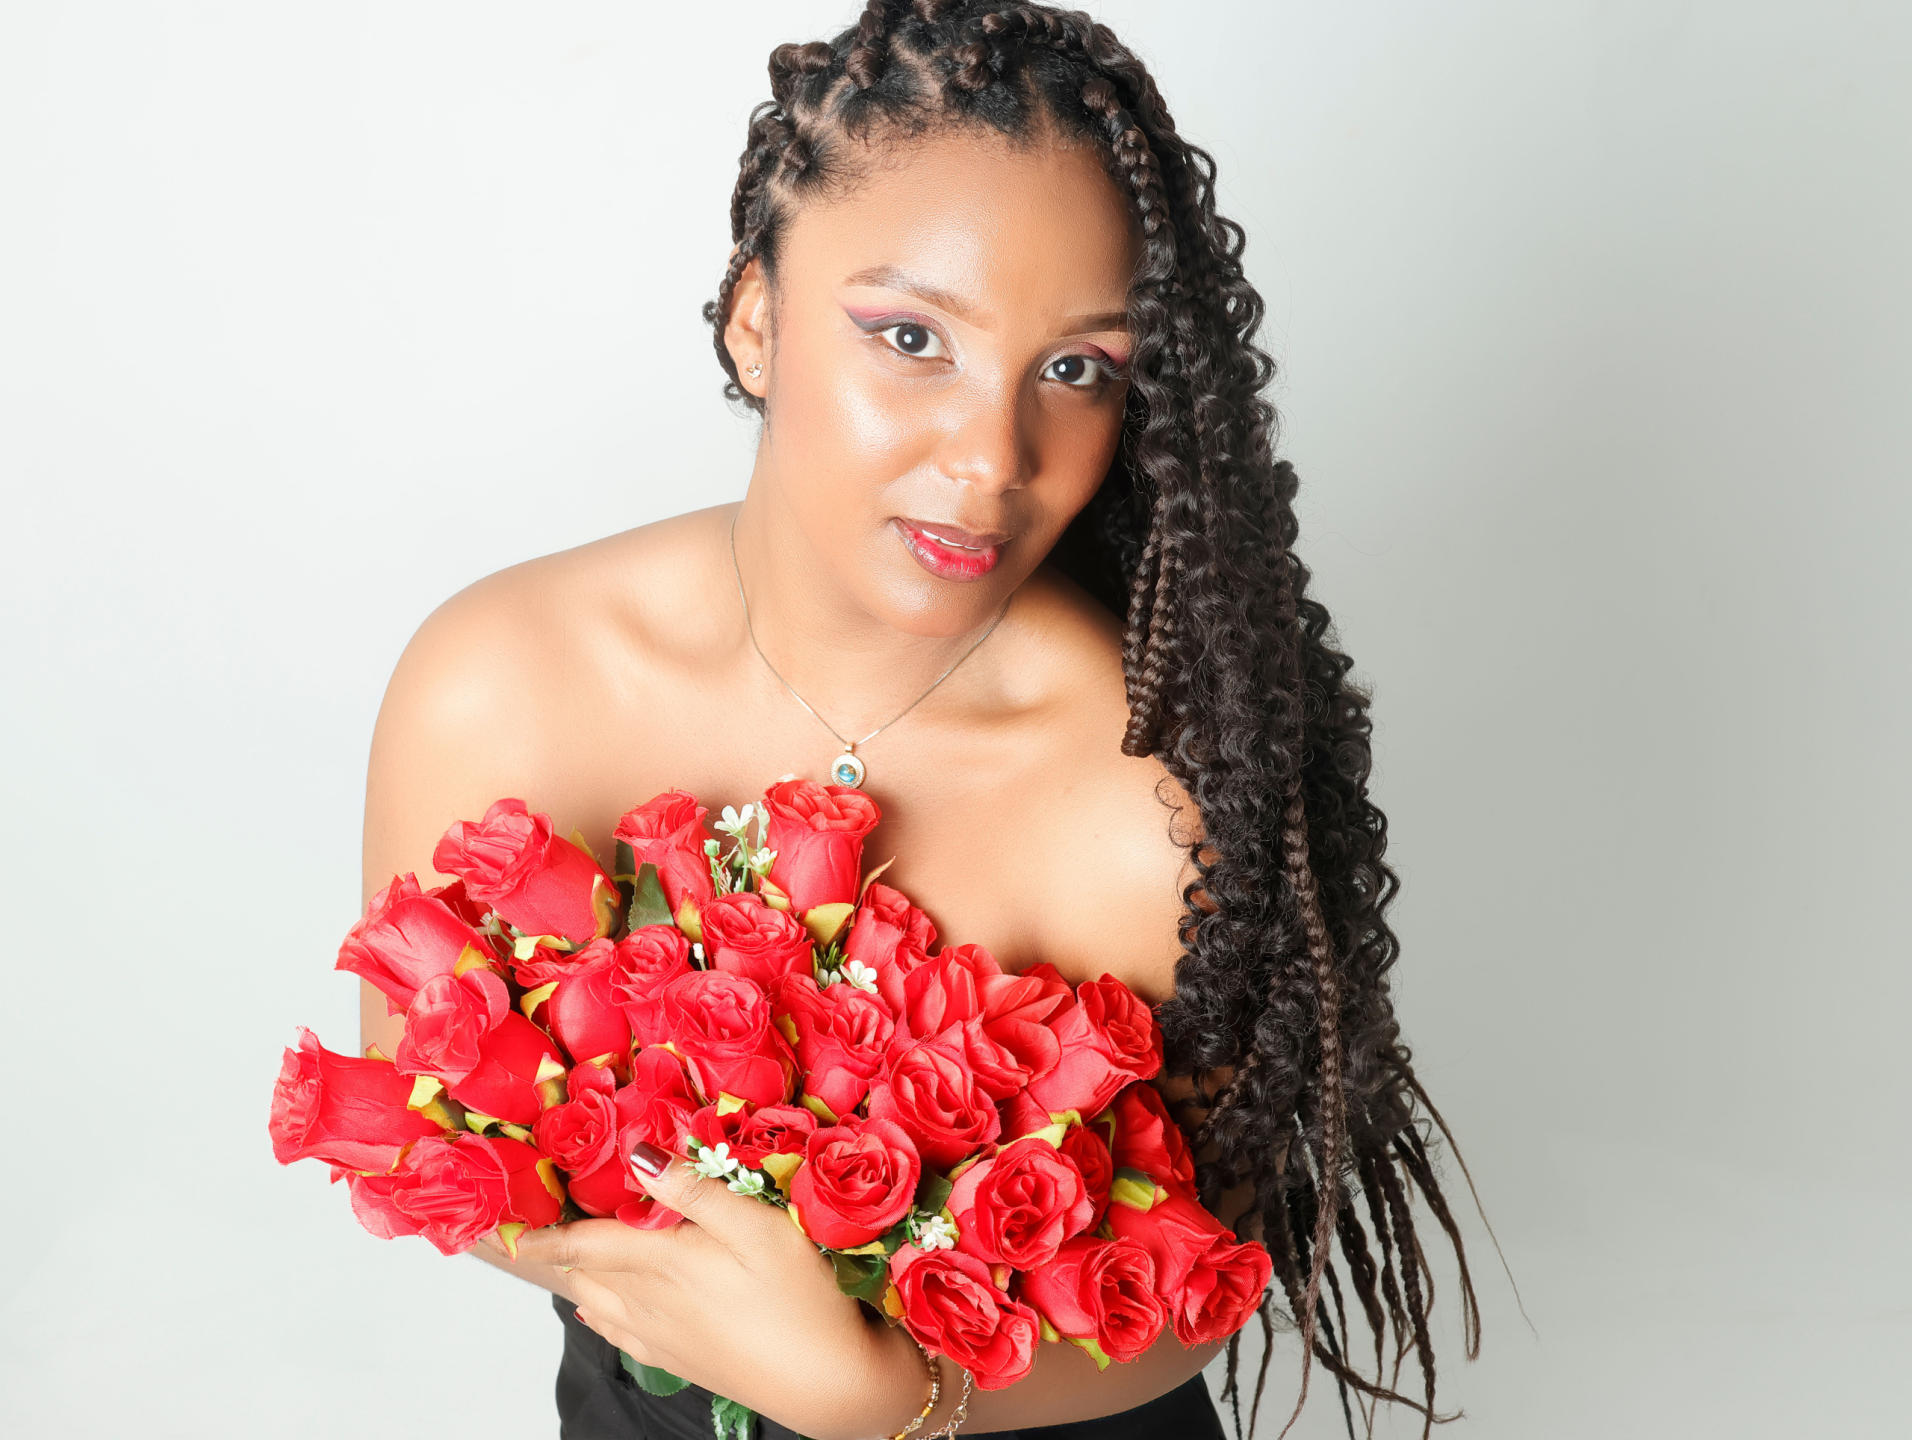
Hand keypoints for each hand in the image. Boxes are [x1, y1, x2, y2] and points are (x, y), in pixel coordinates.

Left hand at [499, 1141, 900, 1439]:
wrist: (828, 1385)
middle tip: (536, 1224)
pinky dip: (599, 1315)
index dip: (544, 1231)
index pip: (585, 1241)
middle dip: (557, 1248)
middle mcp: (650, 1301)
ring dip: (577, 1277)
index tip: (507, 1224)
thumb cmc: (801, 1298)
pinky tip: (598, 1313)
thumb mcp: (758, 1226)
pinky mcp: (681, 1359)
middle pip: (584, 1271)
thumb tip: (638, 1153)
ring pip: (596, 1302)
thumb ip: (696, 1188)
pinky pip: (620, 1335)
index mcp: (663, 1261)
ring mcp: (663, 1335)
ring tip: (566, 1255)